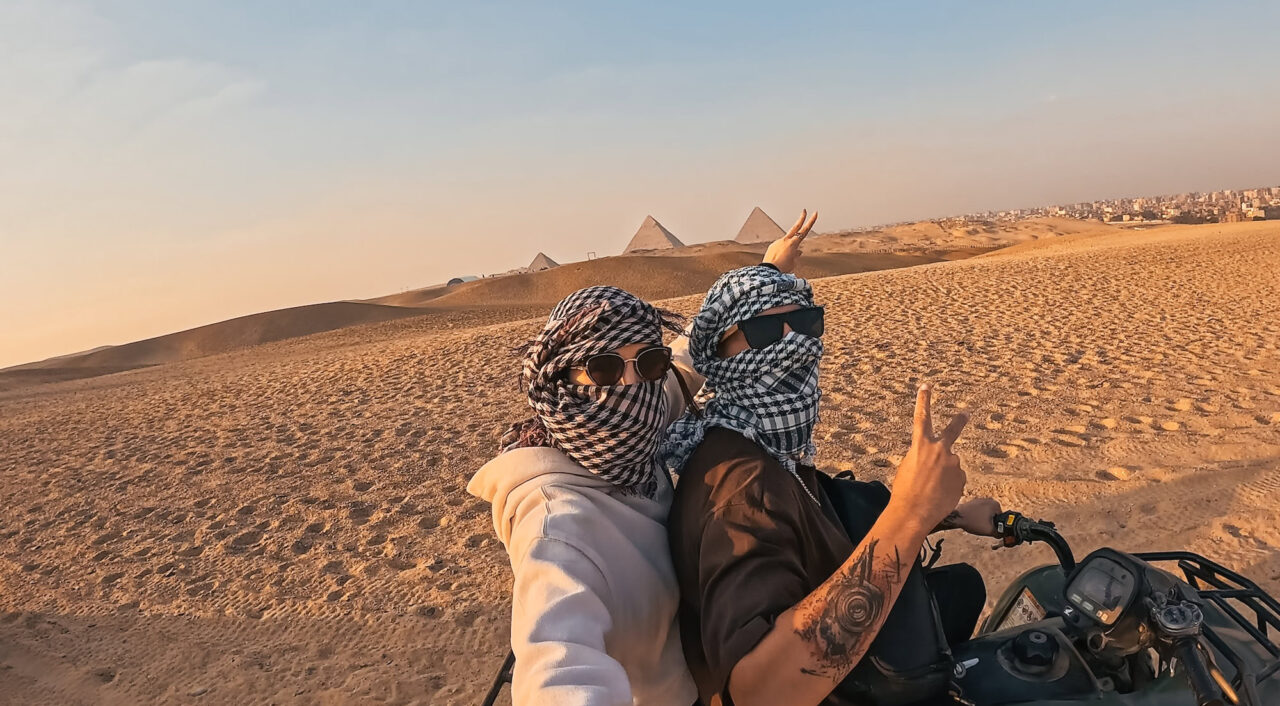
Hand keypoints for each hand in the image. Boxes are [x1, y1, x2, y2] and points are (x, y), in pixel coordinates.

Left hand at [762, 209, 817, 273]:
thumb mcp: (793, 262)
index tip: (814, 213)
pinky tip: (779, 261)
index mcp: (793, 243)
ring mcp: (778, 242)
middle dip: (801, 218)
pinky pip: (780, 248)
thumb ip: (796, 255)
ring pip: (787, 242)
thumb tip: (798, 251)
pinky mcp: (772, 246)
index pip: (804, 230)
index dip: (811, 221)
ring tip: (785, 261)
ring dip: (789, 248)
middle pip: (795, 227)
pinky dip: (782, 252)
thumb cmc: (783, 268)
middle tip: (804, 210)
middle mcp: (785, 240)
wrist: (769, 271)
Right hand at [885, 384, 967, 533]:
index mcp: (921, 445)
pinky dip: (949, 487)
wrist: (914, 513)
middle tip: (966, 413)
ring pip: (950, 466)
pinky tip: (940, 495)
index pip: (922, 417)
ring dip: (944, 476)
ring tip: (932, 490)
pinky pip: (956, 480)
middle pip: (952, 430)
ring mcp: (953, 464)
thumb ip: (922, 456)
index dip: (924, 400)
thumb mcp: (908, 467)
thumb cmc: (904, 490)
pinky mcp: (962, 478)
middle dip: (959, 420)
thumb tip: (936, 460)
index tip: (926, 386)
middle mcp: (940, 450)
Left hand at [943, 497, 1001, 536]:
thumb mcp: (990, 531)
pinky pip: (980, 512)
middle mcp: (990, 499)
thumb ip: (1000, 533)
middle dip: (989, 522)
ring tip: (976, 522)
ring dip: (983, 520)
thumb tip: (1004, 534)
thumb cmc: (972, 522)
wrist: (956, 517)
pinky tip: (972, 519)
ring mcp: (981, 500)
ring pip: (987, 515)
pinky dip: (977, 517)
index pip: (1001, 519)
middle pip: (994, 516)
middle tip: (981, 525)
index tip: (987, 527)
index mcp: (996, 504)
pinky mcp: (974, 502)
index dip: (995, 526)